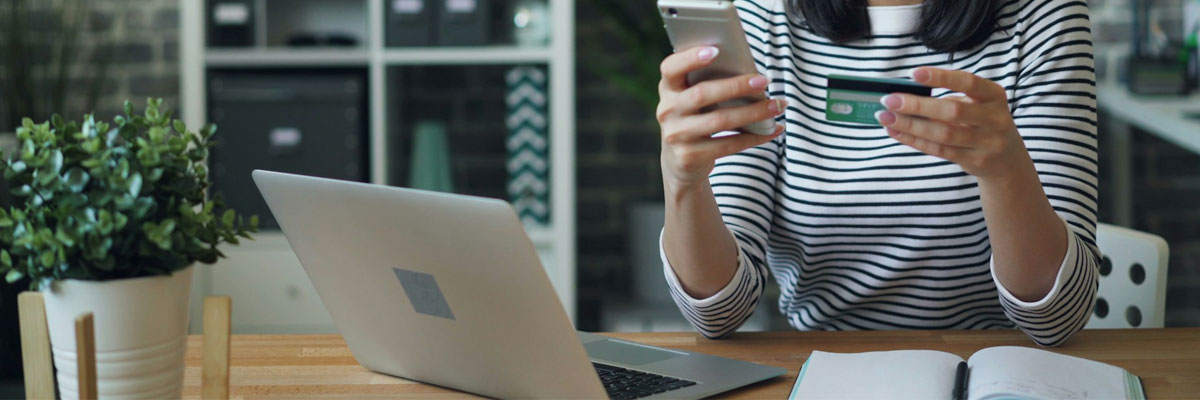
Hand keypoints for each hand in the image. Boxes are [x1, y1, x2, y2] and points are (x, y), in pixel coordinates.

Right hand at [656, 46, 785, 186]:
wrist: (680, 161)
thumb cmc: (696, 118)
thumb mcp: (693, 99)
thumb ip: (708, 83)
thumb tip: (750, 73)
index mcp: (668, 88)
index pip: (671, 68)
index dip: (690, 58)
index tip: (716, 50)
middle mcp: (667, 111)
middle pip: (702, 94)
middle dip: (736, 86)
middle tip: (764, 81)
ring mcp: (676, 135)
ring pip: (720, 121)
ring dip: (753, 112)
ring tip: (777, 106)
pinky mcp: (689, 157)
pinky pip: (728, 145)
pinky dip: (755, 137)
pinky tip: (773, 129)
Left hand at [875, 67, 1028, 179]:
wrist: (1006, 159)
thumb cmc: (982, 122)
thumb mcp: (976, 104)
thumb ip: (949, 98)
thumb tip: (905, 96)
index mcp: (994, 95)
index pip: (968, 82)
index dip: (941, 78)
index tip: (913, 73)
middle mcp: (995, 118)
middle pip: (952, 111)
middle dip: (917, 105)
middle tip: (888, 100)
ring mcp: (987, 142)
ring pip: (942, 134)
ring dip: (910, 125)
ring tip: (885, 117)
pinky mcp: (975, 161)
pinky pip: (939, 150)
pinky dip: (914, 140)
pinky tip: (896, 131)